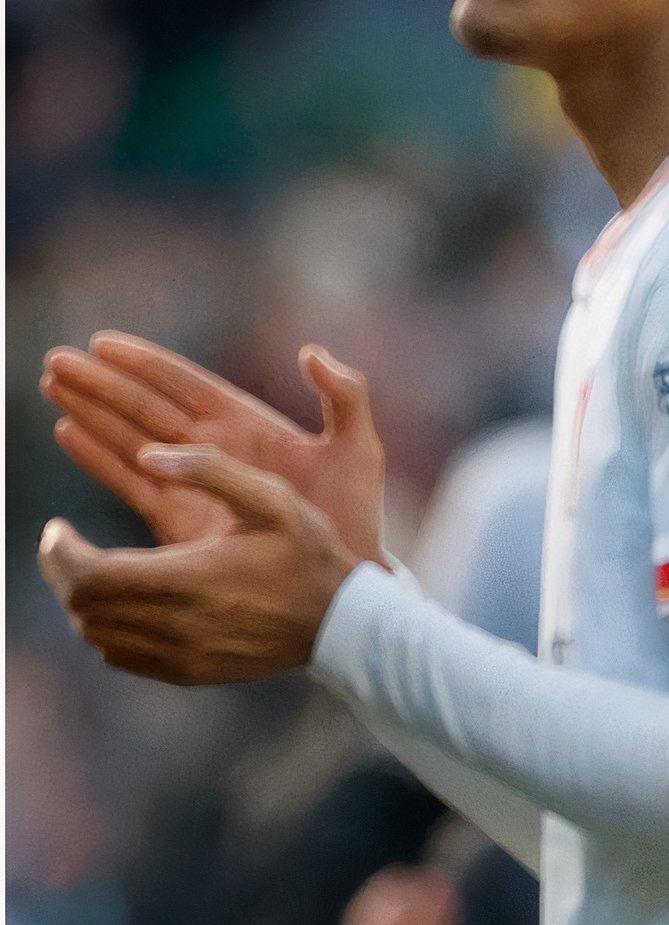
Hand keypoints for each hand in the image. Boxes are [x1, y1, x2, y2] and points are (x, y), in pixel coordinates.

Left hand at [37, 444, 368, 685]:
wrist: (344, 623)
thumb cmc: (311, 554)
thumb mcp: (273, 498)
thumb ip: (210, 469)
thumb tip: (147, 454)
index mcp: (189, 579)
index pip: (89, 575)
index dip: (59, 553)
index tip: (58, 529)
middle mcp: (177, 625)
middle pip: (84, 607)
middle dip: (63, 573)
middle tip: (64, 547)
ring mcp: (181, 655)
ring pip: (96, 635)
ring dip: (83, 603)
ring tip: (94, 572)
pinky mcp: (189, 673)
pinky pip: (122, 657)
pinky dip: (107, 631)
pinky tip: (122, 605)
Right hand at [41, 334, 385, 561]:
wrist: (343, 582)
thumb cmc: (358, 515)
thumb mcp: (358, 450)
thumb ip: (345, 397)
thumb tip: (310, 352)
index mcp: (250, 425)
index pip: (185, 384)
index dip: (145, 362)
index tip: (102, 342)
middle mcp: (214, 448)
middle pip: (146, 406)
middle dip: (103, 383)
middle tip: (55, 361)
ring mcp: (195, 482)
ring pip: (130, 437)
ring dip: (92, 412)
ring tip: (53, 386)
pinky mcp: (180, 518)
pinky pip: (131, 481)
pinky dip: (99, 457)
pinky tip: (69, 433)